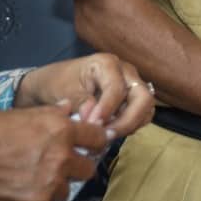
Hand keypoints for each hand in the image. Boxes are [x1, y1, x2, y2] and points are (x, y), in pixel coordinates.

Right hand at [0, 106, 110, 200]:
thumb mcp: (19, 114)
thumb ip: (50, 114)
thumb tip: (69, 108)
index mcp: (61, 130)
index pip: (98, 138)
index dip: (94, 142)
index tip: (88, 146)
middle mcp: (62, 157)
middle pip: (88, 169)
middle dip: (75, 168)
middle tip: (56, 167)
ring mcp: (51, 183)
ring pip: (66, 191)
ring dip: (54, 188)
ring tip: (30, 182)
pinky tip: (21, 196)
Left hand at [18, 53, 155, 132]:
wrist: (54, 83)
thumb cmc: (58, 83)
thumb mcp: (64, 91)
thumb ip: (81, 103)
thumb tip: (94, 119)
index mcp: (107, 64)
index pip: (117, 88)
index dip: (107, 109)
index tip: (93, 125)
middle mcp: (126, 72)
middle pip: (143, 97)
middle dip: (128, 120)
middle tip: (107, 135)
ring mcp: (132, 85)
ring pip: (146, 108)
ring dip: (130, 125)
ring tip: (107, 136)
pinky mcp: (132, 99)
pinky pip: (142, 114)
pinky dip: (131, 126)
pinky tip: (111, 131)